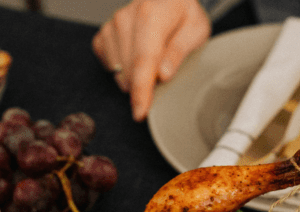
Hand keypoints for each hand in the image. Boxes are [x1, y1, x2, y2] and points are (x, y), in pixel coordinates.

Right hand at [92, 0, 209, 120]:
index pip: (143, 60)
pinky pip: (109, 66)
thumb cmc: (183, 14)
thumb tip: (163, 74)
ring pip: (118, 73)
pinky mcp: (103, 35)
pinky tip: (136, 58)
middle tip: (164, 70)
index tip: (140, 112)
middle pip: (129, 71)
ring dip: (136, 77)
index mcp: (151, 14)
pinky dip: (124, 70)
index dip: (141, 90)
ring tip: (153, 59)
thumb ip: (180, 51)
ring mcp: (111, 26)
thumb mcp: (196, 29)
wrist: (167, 0)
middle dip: (146, 84)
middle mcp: (125, 18)